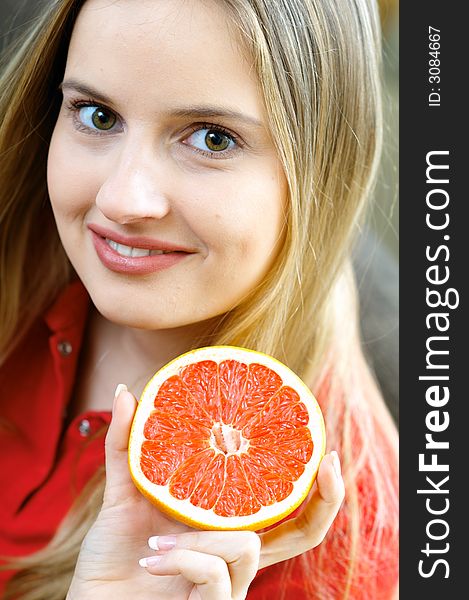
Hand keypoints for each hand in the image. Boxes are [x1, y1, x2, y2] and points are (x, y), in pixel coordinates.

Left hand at [67, 386, 343, 599]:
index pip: (285, 506)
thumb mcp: (123, 493)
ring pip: (248, 546)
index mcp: (224, 523)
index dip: (317, 484)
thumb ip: (126, 444)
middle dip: (326, 499)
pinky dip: (183, 561)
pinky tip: (151, 559)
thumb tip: (125, 391)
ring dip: (200, 539)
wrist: (95, 599)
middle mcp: (235, 552)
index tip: (325, 448)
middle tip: (327, 462)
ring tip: (156, 538)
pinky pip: (215, 575)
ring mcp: (228, 583)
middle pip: (305, 532)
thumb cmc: (115, 553)